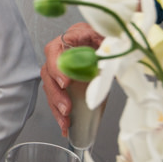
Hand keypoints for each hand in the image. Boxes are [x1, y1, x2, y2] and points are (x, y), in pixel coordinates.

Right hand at [41, 21, 103, 135]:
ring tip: (65, 121)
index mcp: (72, 36)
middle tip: (66, 108)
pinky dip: (60, 111)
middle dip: (56, 93)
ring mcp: (61, 67)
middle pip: (48, 72)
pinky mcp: (66, 80)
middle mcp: (61, 51)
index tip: (66, 83)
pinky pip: (58, 95)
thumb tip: (113, 59)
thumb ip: (111, 47)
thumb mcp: (112, 38)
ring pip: (50, 87)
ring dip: (56, 106)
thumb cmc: (110, 36)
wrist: (114, 40)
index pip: (55, 49)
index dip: (57, 67)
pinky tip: (66, 125)